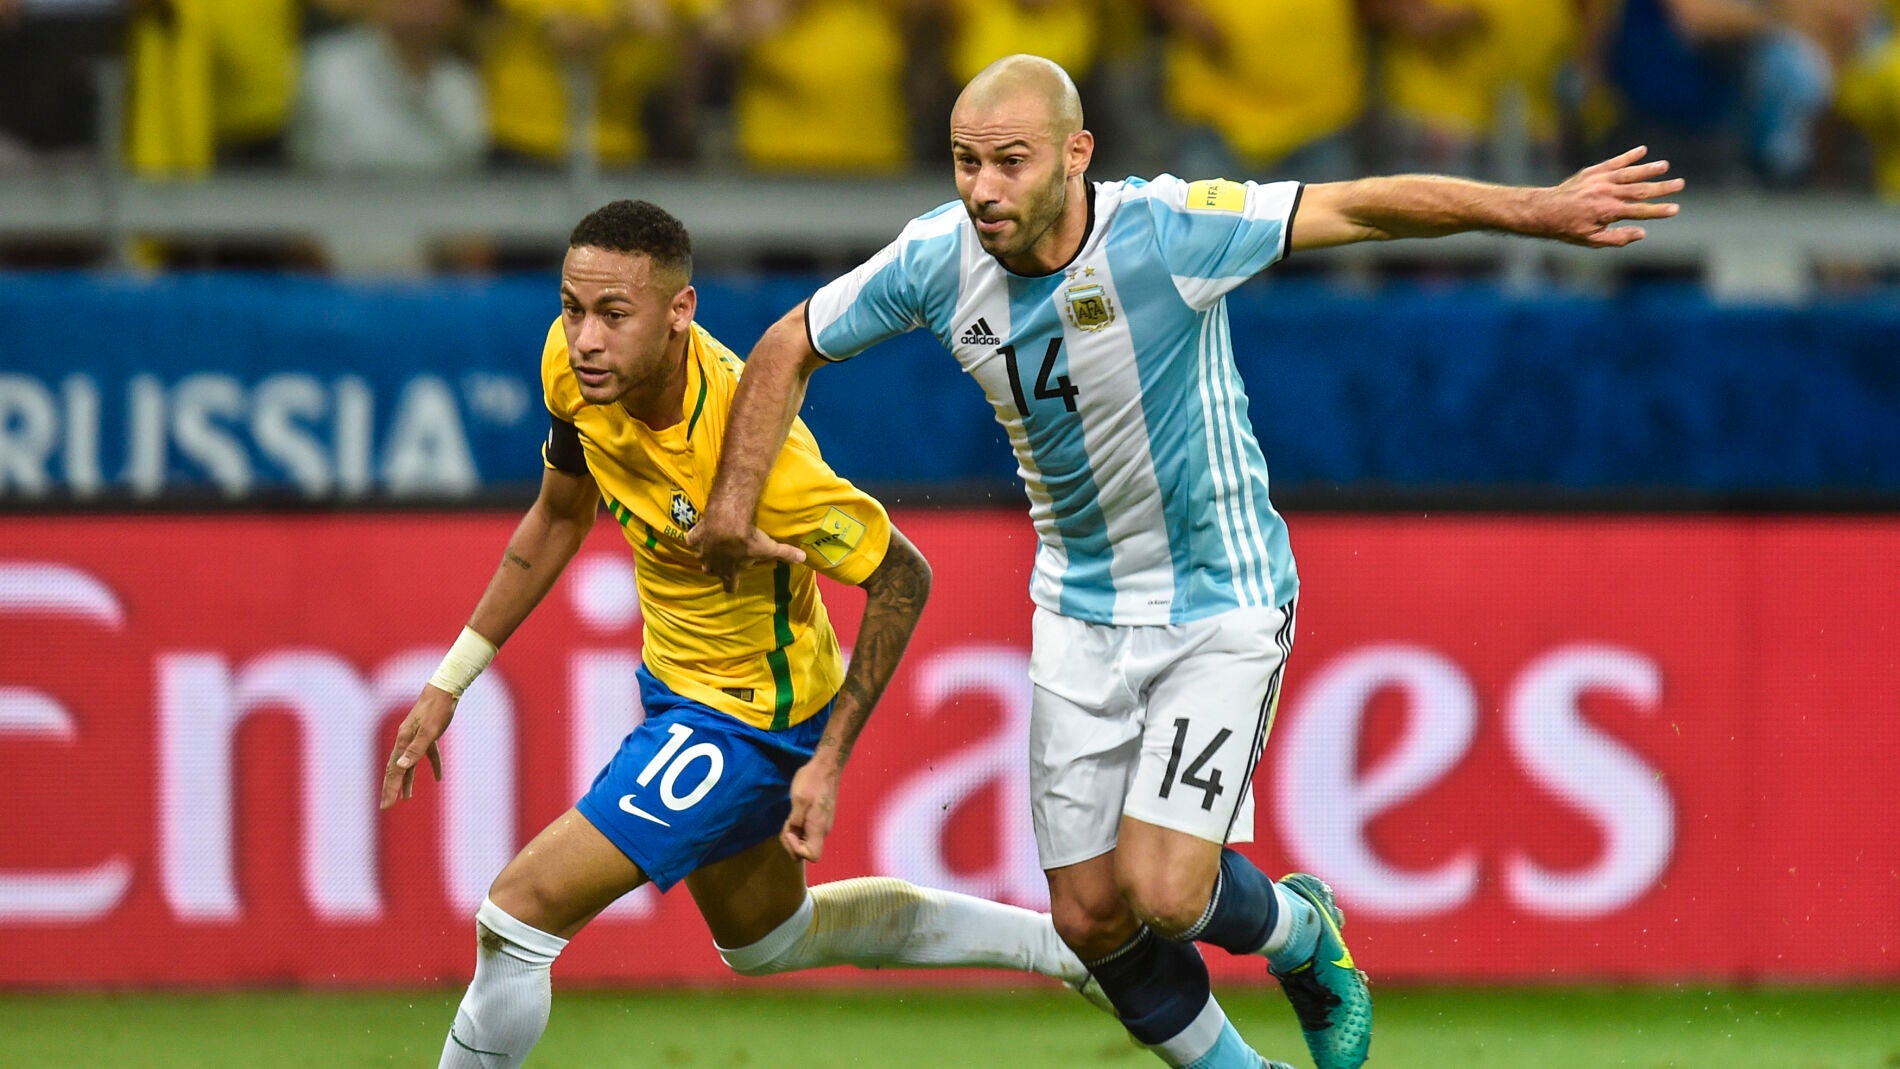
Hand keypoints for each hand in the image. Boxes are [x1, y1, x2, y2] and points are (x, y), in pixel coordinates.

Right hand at [380, 685, 455, 809]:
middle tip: (386, 806)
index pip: (394, 771)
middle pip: (395, 770)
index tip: (386, 806)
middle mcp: (405, 741)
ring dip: (407, 781)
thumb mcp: (429, 731)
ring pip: (408, 764)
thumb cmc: (437, 709)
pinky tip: (438, 778)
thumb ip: (415, 749)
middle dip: (391, 789)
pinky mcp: (427, 735)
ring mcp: (415, 738)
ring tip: (406, 798)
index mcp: (403, 741)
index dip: (390, 790)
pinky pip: (427, 755)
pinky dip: (433, 766)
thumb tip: (401, 766)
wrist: (444, 689)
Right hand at [686, 516, 805, 592]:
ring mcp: (702, 553)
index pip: (730, 586)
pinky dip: (697, 537)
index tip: (733, 585)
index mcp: (730, 572)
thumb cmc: (749, 539)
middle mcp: (713, 566)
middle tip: (727, 557)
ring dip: (707, 552)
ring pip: (702, 557)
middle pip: (713, 571)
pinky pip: (693, 541)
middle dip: (718, 567)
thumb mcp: (770, 548)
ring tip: (715, 543)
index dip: (732, 585)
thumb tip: (804, 558)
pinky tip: (702, 531)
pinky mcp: (694, 538)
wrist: (728, 522)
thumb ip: (786, 554)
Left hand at [779, 758, 840, 861]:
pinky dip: (800, 828)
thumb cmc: (812, 781)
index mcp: (818, 828)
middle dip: (793, 843)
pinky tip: (795, 815)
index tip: (791, 832)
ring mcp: (823, 824)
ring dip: (795, 835)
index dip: (797, 850)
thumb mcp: (799, 800)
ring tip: (790, 818)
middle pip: (808, 851)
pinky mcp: (820, 818)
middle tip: (787, 825)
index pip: (813, 856)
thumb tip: (794, 832)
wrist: (826, 767)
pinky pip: (809, 832)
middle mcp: (823, 830)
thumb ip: (796, 820)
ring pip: (807, 841)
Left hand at [1537, 146, 1683, 247]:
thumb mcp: (1592, 240)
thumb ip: (1618, 238)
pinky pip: (1614, 162)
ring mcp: (1600, 180)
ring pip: (1630, 173)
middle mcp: (1607, 193)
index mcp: (1609, 212)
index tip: (1675, 209)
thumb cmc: (1569, 228)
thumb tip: (1642, 233)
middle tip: (1680, 184)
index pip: (1640, 211)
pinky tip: (1642, 150)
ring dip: (1649, 169)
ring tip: (1665, 166)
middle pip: (1640, 190)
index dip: (1659, 210)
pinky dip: (1629, 156)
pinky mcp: (1593, 171)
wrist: (1545, 210)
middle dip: (1662, 187)